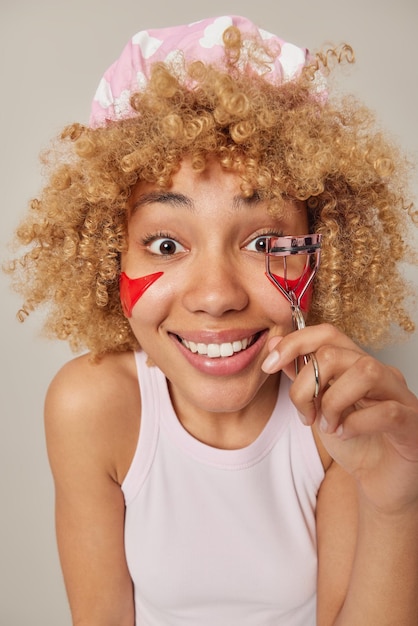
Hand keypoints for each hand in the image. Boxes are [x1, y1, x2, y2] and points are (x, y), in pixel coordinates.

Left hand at [262, 324, 417, 514]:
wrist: (379, 481)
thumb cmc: (354, 442)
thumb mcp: (318, 406)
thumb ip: (301, 375)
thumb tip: (276, 346)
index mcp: (357, 365)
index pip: (327, 333)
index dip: (294, 343)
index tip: (269, 365)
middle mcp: (381, 373)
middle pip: (336, 353)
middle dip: (306, 385)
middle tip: (306, 414)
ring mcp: (399, 395)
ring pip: (365, 371)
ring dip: (333, 402)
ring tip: (328, 425)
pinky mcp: (412, 423)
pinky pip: (386, 411)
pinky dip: (357, 424)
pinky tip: (346, 434)